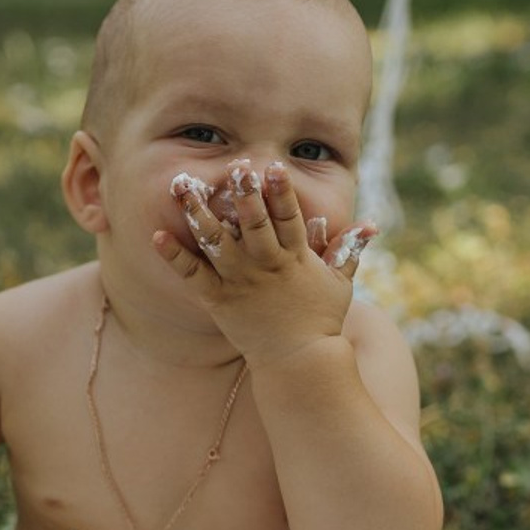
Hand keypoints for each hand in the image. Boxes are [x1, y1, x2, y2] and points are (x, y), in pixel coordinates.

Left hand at [154, 159, 376, 370]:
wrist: (297, 362)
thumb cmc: (320, 321)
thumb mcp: (341, 283)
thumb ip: (349, 249)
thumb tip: (372, 223)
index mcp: (295, 258)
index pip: (289, 217)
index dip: (281, 192)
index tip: (273, 167)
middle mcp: (265, 266)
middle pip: (252, 224)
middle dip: (243, 194)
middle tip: (233, 167)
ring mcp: (240, 282)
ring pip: (216, 242)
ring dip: (198, 212)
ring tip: (181, 186)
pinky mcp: (218, 299)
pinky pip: (192, 275)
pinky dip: (174, 256)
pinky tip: (157, 236)